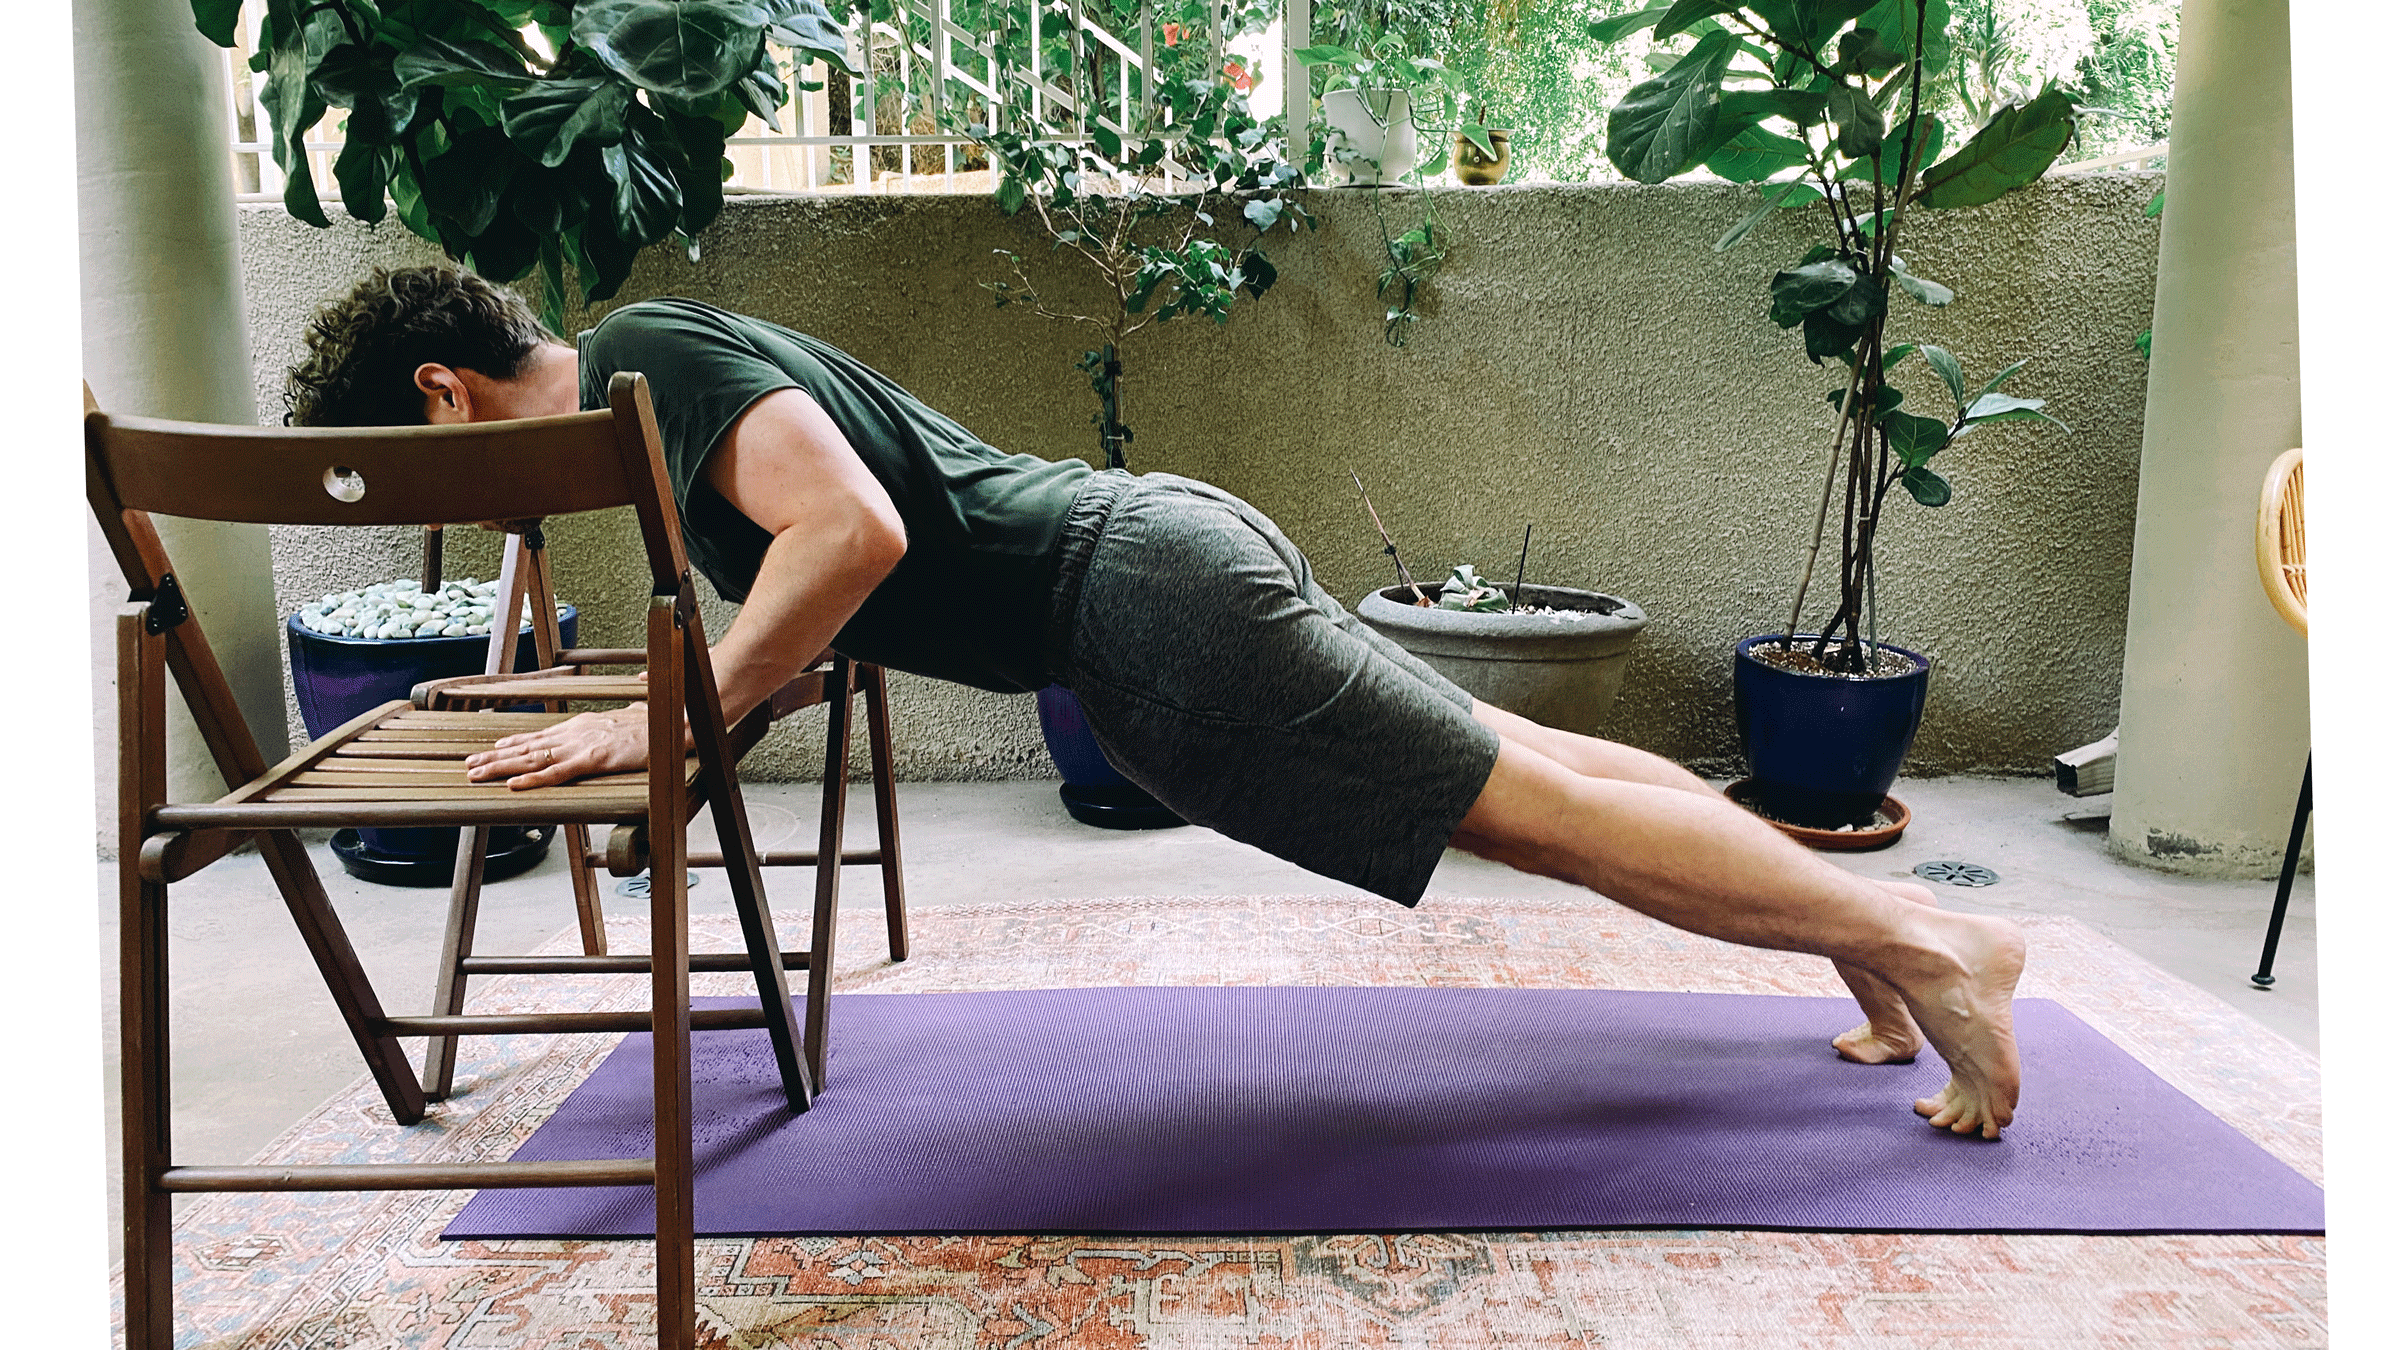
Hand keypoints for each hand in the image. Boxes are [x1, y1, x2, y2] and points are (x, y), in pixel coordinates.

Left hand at [465, 704, 653, 788]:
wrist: (676, 721)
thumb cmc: (660, 720)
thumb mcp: (640, 712)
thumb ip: (633, 706)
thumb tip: (639, 692)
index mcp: (584, 725)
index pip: (542, 736)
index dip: (515, 743)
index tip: (495, 747)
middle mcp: (577, 732)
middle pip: (528, 746)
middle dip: (496, 756)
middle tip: (471, 764)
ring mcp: (583, 746)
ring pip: (534, 758)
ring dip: (502, 767)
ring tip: (478, 774)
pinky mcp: (594, 760)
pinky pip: (558, 773)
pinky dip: (534, 779)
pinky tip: (514, 785)